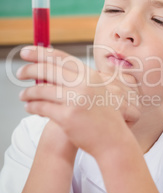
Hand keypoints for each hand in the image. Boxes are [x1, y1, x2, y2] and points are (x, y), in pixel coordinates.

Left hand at [17, 46, 139, 157]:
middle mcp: (83, 85)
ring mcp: (75, 100)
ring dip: (28, 92)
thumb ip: (78, 80)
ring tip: (23, 95)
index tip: (27, 52)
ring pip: (42, 90)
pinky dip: (33, 107)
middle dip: (30, 69)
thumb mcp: (97, 91)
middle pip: (48, 70)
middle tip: (20, 73)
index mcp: (90, 75)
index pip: (61, 58)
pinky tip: (29, 107)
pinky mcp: (67, 117)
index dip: (41, 53)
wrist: (113, 141)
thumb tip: (51, 70)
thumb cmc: (104, 118)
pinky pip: (42, 108)